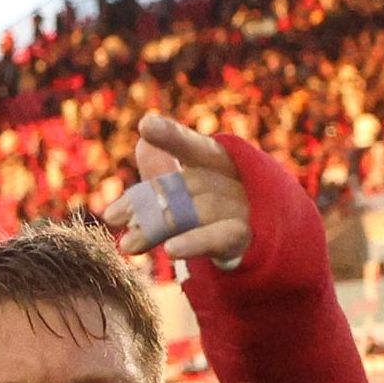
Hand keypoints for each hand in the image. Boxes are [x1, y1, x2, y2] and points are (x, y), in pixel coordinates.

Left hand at [120, 118, 255, 272]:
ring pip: (197, 210)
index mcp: (222, 163)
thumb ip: (165, 173)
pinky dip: (195, 242)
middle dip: (146, 201)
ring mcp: (247, 209)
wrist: (272, 256)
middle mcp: (237, 180)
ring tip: (128, 244)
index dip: (172, 136)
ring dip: (159, 226)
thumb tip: (142, 143)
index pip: (195, 147)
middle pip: (186, 184)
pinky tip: (171, 251)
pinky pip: (220, 237)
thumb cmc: (224, 219)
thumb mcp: (190, 196)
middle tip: (112, 217)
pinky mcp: (251, 240)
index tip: (145, 126)